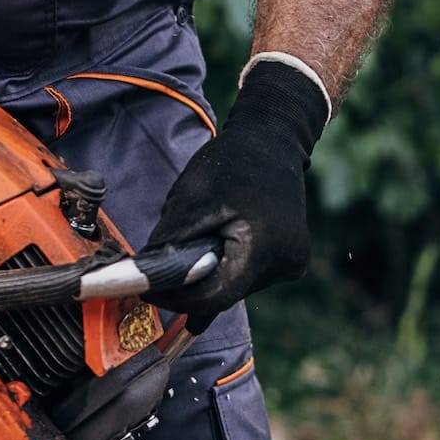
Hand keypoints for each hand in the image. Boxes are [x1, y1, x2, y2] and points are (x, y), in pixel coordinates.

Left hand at [146, 61, 327, 320]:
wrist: (273, 140)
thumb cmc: (230, 164)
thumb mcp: (189, 201)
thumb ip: (169, 246)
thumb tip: (146, 281)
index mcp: (265, 250)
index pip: (213, 298)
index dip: (176, 299)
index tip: (148, 291)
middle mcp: (287, 265)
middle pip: (226, 295)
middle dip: (191, 286)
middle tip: (160, 274)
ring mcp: (293, 265)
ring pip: (237, 287)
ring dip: (210, 276)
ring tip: (194, 248)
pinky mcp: (292, 260)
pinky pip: (249, 275)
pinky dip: (227, 267)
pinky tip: (214, 253)